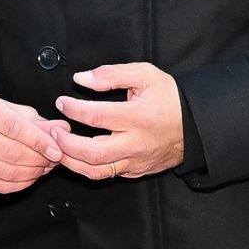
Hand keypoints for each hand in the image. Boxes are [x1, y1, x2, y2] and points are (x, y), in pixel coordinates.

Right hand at [0, 94, 69, 192]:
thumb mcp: (15, 111)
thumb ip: (39, 122)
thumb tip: (62, 130)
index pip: (14, 127)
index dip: (39, 141)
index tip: (57, 150)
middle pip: (11, 152)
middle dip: (38, 159)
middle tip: (52, 160)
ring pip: (7, 171)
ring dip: (32, 173)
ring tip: (43, 167)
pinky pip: (1, 185)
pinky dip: (21, 184)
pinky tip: (30, 176)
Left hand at [53, 62, 184, 180]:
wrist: (196, 125)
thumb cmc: (170, 98)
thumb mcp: (145, 75)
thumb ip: (111, 74)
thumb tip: (82, 79)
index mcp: (138, 117)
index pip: (96, 117)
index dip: (72, 109)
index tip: (61, 102)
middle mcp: (136, 143)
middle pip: (92, 152)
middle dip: (65, 143)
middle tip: (53, 131)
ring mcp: (136, 161)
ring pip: (96, 171)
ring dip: (71, 161)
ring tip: (58, 146)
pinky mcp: (136, 171)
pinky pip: (107, 175)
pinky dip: (86, 168)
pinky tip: (75, 156)